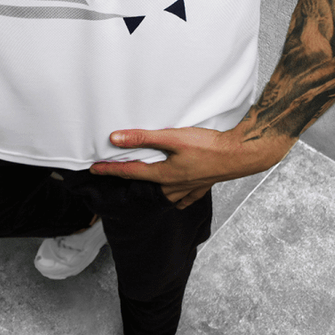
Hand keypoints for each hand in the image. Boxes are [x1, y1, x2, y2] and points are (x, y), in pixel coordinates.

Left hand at [89, 125, 293, 207]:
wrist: (240, 154)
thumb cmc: (208, 146)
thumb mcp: (172, 137)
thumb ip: (143, 138)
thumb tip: (116, 139)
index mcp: (164, 174)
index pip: (130, 172)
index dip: (110, 169)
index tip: (94, 168)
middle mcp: (174, 186)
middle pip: (146, 184)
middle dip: (131, 179)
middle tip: (117, 173)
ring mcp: (189, 188)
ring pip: (164, 193)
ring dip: (152, 188)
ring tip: (145, 182)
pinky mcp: (202, 185)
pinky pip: (183, 197)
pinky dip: (176, 196)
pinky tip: (176, 194)